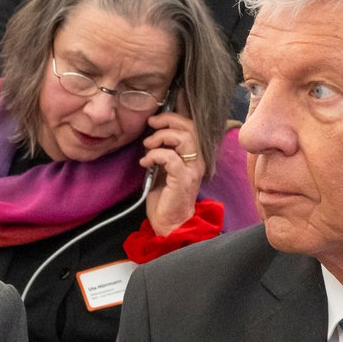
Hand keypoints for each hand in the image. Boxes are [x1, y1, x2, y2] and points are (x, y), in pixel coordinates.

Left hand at [139, 112, 206, 237]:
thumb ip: (164, 153)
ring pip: (183, 139)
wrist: (170, 223)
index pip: (191, 127)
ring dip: (161, 137)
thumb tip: (152, 136)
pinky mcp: (182, 179)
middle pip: (189, 128)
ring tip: (147, 146)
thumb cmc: (166, 198)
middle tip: (151, 126)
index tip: (154, 121)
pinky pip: (170, 158)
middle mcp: (197, 160)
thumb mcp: (164, 169)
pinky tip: (145, 163)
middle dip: (167, 121)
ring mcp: (192, 169)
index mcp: (194, 156)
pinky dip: (155, 155)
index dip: (174, 118)